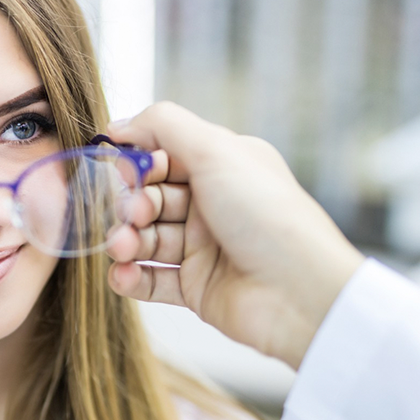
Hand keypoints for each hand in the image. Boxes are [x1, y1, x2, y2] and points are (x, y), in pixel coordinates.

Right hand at [106, 102, 364, 369]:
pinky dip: (129, 277)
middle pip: (150, 199)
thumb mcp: (217, 151)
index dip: (139, 163)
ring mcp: (204, 248)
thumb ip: (163, 125)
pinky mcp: (196, 288)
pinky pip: (150, 280)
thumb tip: (118, 126)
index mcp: (224, 167)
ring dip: (125, 241)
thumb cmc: (267, 216)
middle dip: (130, 206)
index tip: (123, 170)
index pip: (164, 157)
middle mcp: (213, 205)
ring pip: (146, 239)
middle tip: (131, 216)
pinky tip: (122, 274)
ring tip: (122, 248)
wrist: (301, 294)